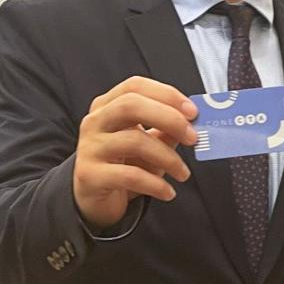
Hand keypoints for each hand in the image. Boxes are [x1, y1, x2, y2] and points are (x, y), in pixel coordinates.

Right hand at [73, 76, 198, 227]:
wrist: (93, 197)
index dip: (167, 94)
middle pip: (130, 105)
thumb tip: (194, 123)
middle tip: (193, 138)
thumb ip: (167, 129)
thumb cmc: (124, 162)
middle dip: (169, 118)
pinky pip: (129, 176)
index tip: (193, 111)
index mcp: (108, 106)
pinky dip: (155, 184)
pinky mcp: (89, 175)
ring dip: (169, 158)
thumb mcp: (147, 141)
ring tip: (183, 173)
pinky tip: (168, 192)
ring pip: (134, 141)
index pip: (135, 86)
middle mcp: (95, 122)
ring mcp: (90, 147)